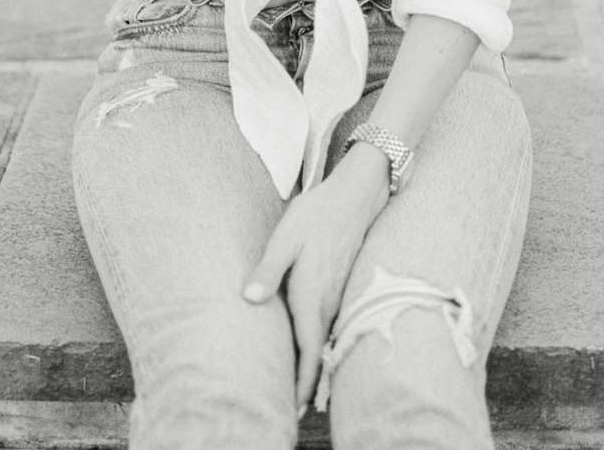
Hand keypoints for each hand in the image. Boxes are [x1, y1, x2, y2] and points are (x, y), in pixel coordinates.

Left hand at [242, 147, 388, 414]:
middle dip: (308, 382)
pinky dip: (322, 342)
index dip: (303, 383)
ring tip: (300, 387)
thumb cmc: (315, 214)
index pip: (309, 351)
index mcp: (311, 295)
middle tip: (292, 409)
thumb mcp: (284, 237)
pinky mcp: (342, 286)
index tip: (295, 408)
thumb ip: (268, 270)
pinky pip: (331, 324)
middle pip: (319, 352)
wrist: (355, 195)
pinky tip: (312, 346)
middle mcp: (328, 301)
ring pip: (326, 339)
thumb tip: (249, 299)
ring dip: (315, 363)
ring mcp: (338, 295)